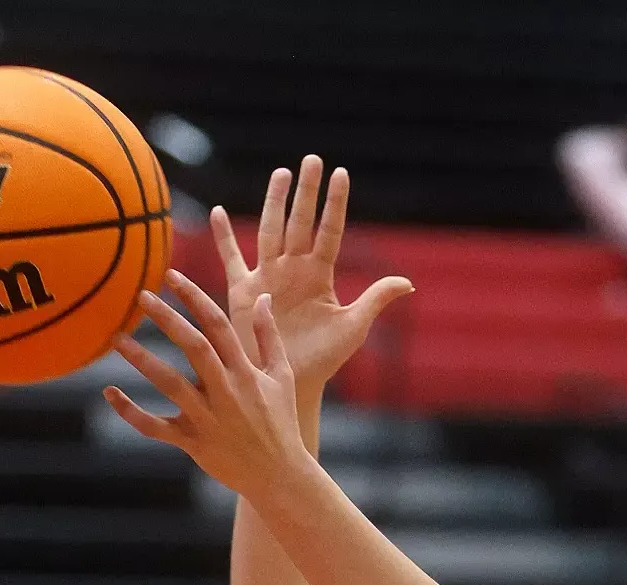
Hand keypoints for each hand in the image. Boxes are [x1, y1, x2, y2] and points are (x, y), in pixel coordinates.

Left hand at [106, 271, 314, 500]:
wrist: (279, 476)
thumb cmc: (281, 423)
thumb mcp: (282, 377)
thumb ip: (268, 336)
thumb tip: (261, 298)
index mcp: (246, 372)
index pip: (219, 325)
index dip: (194, 297)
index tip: (171, 276)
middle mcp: (226, 391)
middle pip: (194, 347)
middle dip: (167, 319)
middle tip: (140, 296)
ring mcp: (208, 418)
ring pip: (170, 384)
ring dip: (142, 360)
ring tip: (117, 338)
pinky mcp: (193, 442)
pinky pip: (156, 427)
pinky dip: (131, 412)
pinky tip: (109, 393)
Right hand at [212, 156, 411, 390]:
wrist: (289, 382)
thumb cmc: (323, 360)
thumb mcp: (353, 327)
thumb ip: (375, 299)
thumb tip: (408, 282)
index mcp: (320, 275)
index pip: (330, 231)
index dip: (335, 203)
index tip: (341, 173)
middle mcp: (294, 270)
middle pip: (300, 221)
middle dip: (306, 192)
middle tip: (312, 159)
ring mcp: (268, 277)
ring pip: (271, 230)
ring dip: (274, 202)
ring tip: (281, 174)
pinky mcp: (243, 291)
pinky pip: (232, 257)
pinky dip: (224, 236)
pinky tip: (218, 212)